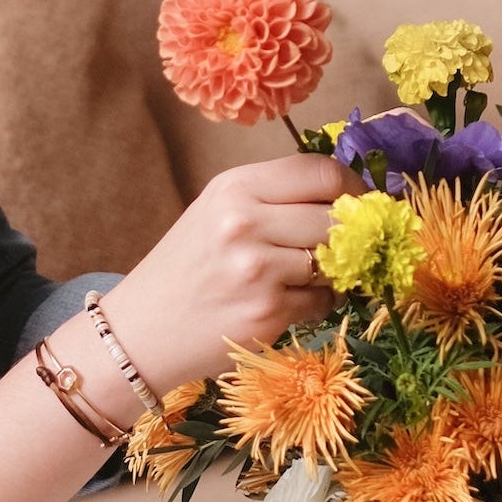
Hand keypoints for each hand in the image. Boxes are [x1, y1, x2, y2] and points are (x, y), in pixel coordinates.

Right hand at [97, 154, 360, 395]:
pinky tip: (285, 302)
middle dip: (350, 234)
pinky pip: (324, 301)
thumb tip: (350, 198)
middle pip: (337, 217)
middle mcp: (245, 221)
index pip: (321, 172)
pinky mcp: (268, 312)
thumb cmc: (186, 268)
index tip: (360, 202)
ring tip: (302, 277)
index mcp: (235, 187)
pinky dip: (316, 303)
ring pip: (336, 261)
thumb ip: (275, 199)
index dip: (353, 187)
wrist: (141, 329)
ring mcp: (257, 269)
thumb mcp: (218, 212)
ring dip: (333, 272)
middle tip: (346, 246)